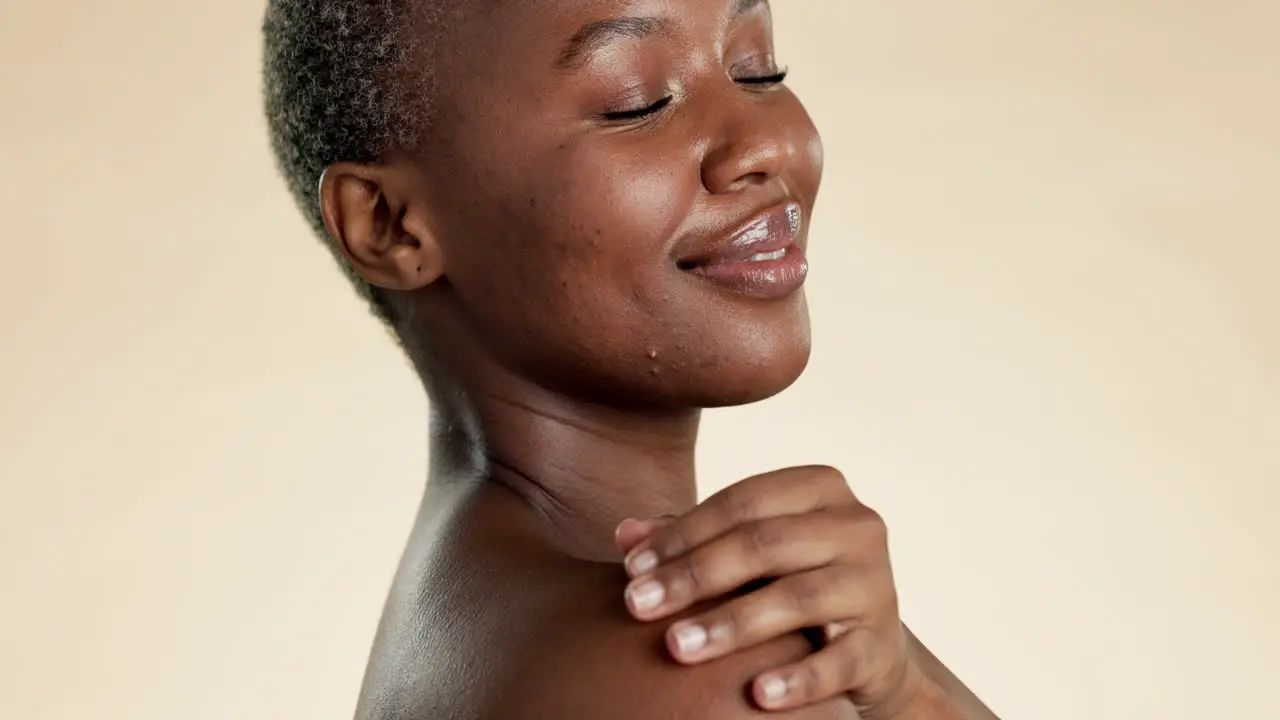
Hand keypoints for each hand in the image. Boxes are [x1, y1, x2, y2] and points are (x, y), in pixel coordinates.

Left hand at [614, 466, 936, 716]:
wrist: (866, 644)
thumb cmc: (790, 581)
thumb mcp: (745, 553)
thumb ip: (689, 537)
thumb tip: (624, 535)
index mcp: (820, 488)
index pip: (741, 502)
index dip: (681, 534)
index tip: (630, 567)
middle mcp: (856, 526)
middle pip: (764, 545)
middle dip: (693, 576)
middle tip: (636, 606)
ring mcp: (875, 584)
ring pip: (796, 599)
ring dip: (730, 625)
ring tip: (676, 647)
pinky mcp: (882, 643)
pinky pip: (839, 661)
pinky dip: (798, 679)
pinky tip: (756, 694)